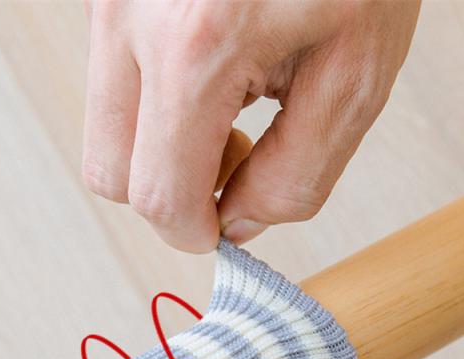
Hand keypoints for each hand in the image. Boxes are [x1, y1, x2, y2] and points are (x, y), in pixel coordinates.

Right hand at [82, 0, 420, 251]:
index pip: (159, 195)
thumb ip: (294, 176)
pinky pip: (116, 86)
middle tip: (237, 159)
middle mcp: (131, 16)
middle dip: (174, 192)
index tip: (224, 228)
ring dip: (165, 149)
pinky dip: (159, 107)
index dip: (194, 231)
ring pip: (109, 132)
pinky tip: (212, 72)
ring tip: (232, 107)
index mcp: (196, 45)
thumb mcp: (354, 81)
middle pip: (112, 173)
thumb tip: (237, 224)